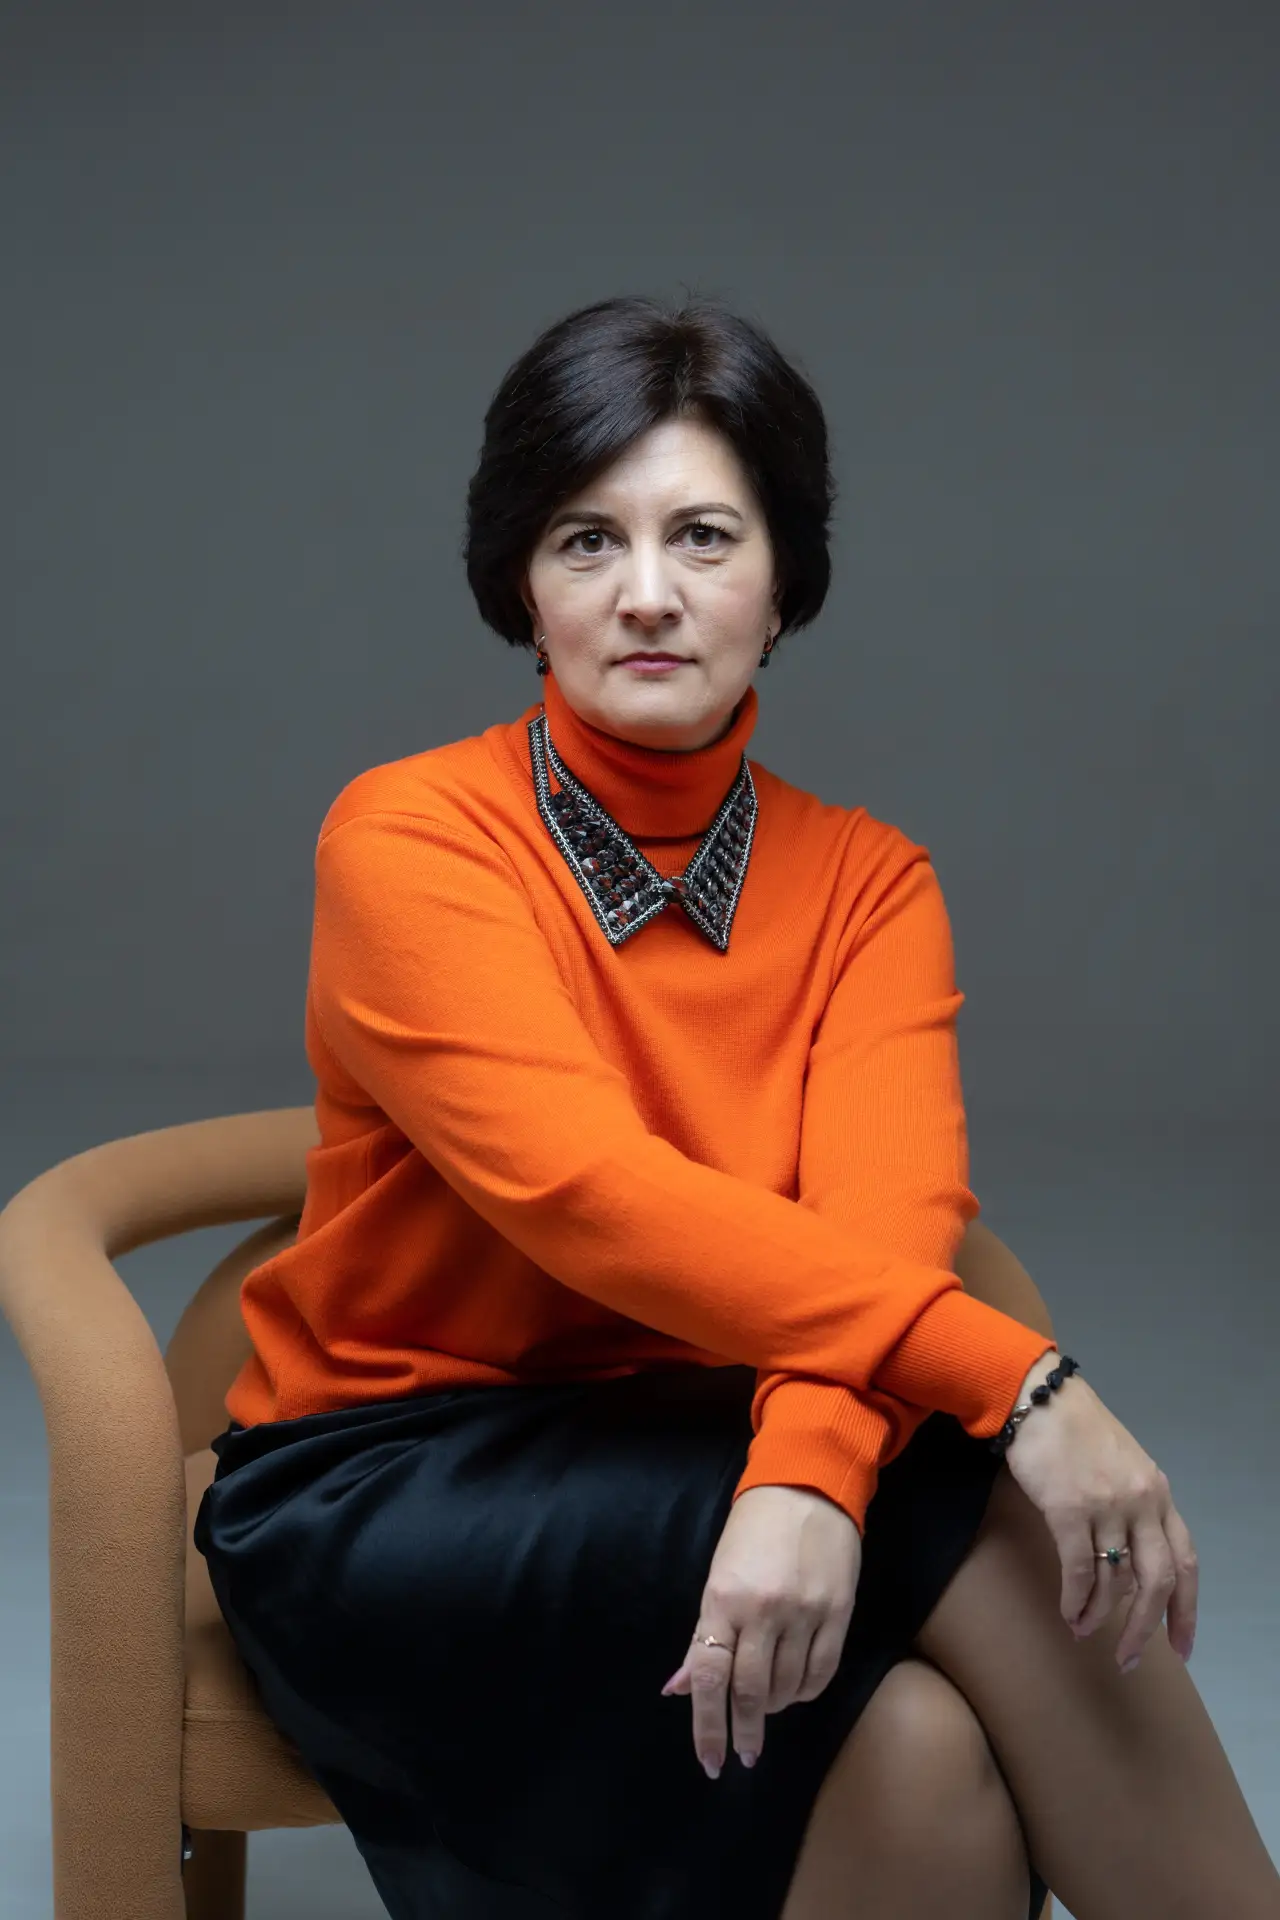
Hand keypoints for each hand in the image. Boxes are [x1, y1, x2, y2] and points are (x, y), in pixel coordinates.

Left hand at [658, 1483, 861, 1777]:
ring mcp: (804, 1613)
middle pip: (750, 1691)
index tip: (712, 1761)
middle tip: (745, 1755)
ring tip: (766, 1707)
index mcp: (723, 1598)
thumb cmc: (752, 1533)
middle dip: (744, 1731)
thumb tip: (679, 1688)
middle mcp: (763, 1610)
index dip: (708, 1726)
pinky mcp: (838, 1613)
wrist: (807, 1487)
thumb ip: (703, 1636)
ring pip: (787, 1687)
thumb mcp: (717, 1577)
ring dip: (773, 1708)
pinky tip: (795, 1692)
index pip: (710, 1677)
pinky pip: (821, 1673)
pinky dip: (805, 1693)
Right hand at [1002, 1351, 1197, 1672]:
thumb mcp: (1122, 1466)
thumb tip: (1127, 1565)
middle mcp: (1141, 1502)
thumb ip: (1133, 1508)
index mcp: (1159, 1493)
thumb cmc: (1076, 1430)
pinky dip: (1075, 1600)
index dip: (1187, 1609)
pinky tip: (1069, 1613)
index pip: (1185, 1561)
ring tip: (1084, 1631)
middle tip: (1128, 1658)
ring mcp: (1107, 1506)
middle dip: (1145, 1628)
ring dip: (1099, 1615)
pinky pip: (1078, 1570)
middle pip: (1157, 1581)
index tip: (1182, 1647)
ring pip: (1114, 1580)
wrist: (1040, 1397)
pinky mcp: (1069, 1509)